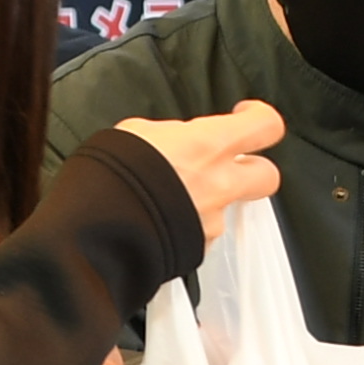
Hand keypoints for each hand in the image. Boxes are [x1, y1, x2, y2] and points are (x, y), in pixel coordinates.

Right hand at [109, 100, 288, 228]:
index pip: (265, 125)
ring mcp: (212, 221)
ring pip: (227, 208)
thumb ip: (169, 135)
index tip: (244, 115)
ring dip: (207, 200)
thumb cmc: (111, 177)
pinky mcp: (196, 249)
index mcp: (208, 145)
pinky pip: (200, 233)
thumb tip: (176, 140)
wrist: (96, 230)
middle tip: (229, 164)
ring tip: (168, 197)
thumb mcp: (136, 133)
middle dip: (253, 169)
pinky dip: (186, 225)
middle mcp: (220, 185)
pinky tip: (159, 219)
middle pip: (267, 175)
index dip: (260, 117)